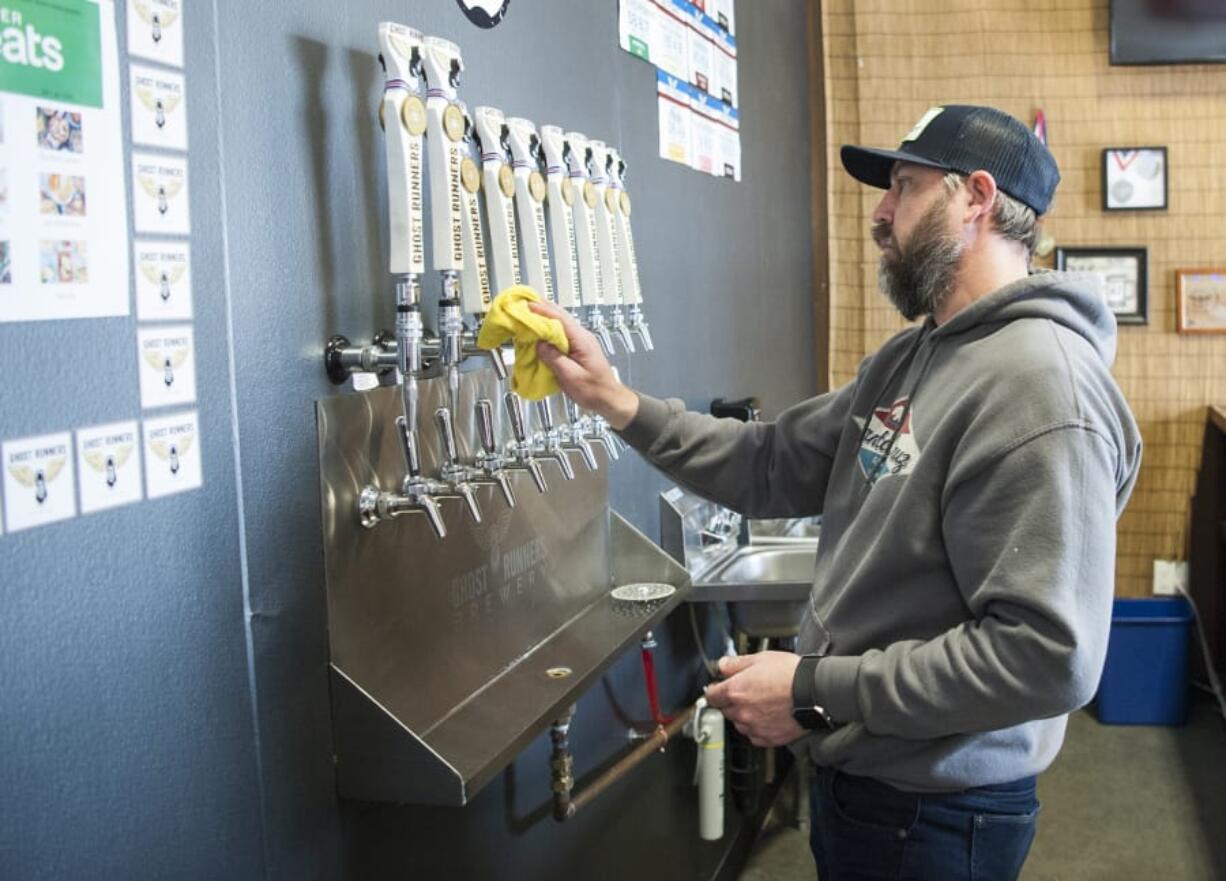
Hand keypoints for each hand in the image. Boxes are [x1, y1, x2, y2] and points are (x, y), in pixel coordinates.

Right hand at [528, 300, 638, 429]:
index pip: (560, 318)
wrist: (608, 399)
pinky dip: (549, 329)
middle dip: (543, 308)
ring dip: (545, 317)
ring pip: (561, 323)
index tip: (527, 306)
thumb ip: (554, 358)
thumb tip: (539, 345)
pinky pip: (562, 333)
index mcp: (582, 340)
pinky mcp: (578, 348)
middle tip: (525, 304)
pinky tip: (540, 331)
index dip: (542, 311)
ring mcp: (581, 341)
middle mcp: (582, 336)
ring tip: (529, 314)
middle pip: (561, 316)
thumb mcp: (571, 376)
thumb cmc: (593, 390)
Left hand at [703, 652, 804, 746]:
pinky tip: (769, 716)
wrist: (815, 693)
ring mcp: (754, 727)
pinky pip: (755, 736)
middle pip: (725, 710)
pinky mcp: (768, 738)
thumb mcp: (761, 659)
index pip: (711, 695)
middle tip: (747, 692)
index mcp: (736, 691)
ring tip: (762, 704)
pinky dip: (758, 728)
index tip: (718, 688)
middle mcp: (742, 712)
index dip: (714, 690)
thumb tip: (723, 665)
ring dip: (744, 716)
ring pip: (739, 724)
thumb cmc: (791, 675)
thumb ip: (737, 663)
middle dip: (732, 701)